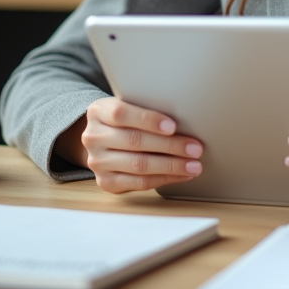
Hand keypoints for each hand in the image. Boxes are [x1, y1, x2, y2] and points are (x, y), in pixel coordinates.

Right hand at [59, 97, 204, 193]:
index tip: (173, 126)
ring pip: (138, 165)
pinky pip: (139, 183)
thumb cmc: (126, 120)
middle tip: (195, 148)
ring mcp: (97, 162)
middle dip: (170, 146)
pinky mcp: (105, 182)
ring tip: (194, 165)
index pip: (121, 114)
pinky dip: (164, 179)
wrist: (103, 139)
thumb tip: (186, 118)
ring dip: (171, 166)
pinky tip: (182, 175)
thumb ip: (146, 108)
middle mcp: (93, 137)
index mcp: (98, 111)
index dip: (148, 120)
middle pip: (134, 141)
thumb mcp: (129, 105)